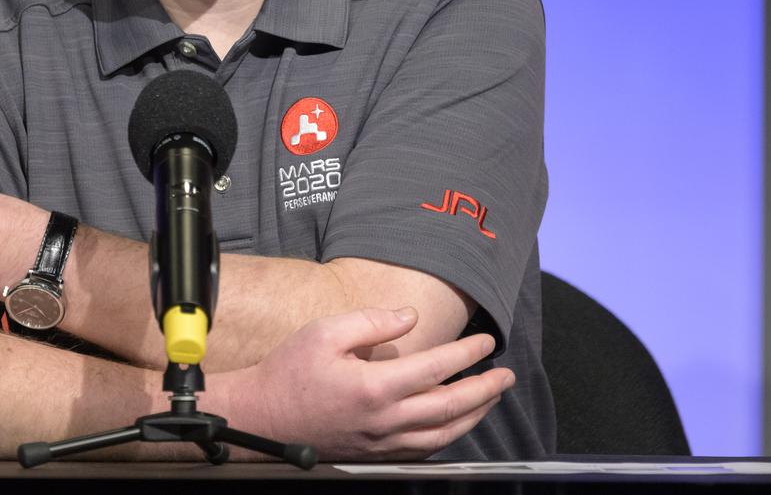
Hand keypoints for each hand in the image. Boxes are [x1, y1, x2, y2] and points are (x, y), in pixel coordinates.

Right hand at [225, 306, 512, 459]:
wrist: (264, 416)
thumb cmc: (289, 370)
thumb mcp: (325, 331)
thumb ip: (371, 322)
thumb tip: (409, 317)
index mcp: (375, 387)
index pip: (435, 368)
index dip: (466, 354)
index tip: (485, 341)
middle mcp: (385, 420)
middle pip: (450, 407)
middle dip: (485, 390)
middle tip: (506, 376)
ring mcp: (382, 442)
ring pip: (443, 434)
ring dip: (473, 416)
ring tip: (490, 398)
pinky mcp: (375, 453)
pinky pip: (424, 449)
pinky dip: (448, 435)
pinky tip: (454, 423)